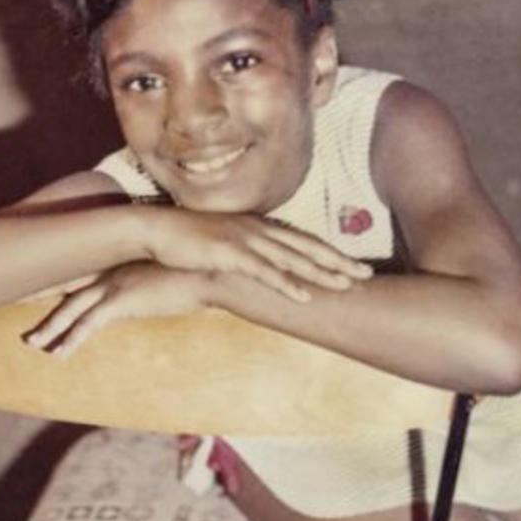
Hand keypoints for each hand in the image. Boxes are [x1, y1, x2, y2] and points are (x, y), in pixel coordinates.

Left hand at [23, 262, 207, 353]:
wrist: (210, 270)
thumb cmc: (195, 268)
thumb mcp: (165, 267)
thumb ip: (150, 274)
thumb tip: (150, 283)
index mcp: (119, 256)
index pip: (78, 264)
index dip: (54, 273)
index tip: (34, 278)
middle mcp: (111, 267)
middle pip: (65, 281)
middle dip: (37, 292)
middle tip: (12, 299)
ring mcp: (115, 283)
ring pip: (71, 307)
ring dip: (50, 327)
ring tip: (31, 342)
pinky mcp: (123, 301)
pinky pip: (89, 324)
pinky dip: (72, 339)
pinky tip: (58, 353)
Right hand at [142, 208, 372, 302]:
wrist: (153, 229)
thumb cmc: (185, 238)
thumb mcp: (221, 240)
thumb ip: (242, 249)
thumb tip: (256, 263)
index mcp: (258, 225)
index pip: (301, 239)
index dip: (329, 251)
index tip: (352, 263)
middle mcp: (257, 229)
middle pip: (306, 246)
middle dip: (338, 260)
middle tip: (366, 274)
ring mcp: (245, 239)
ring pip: (292, 258)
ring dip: (321, 272)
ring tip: (347, 285)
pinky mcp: (230, 253)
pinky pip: (264, 271)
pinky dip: (287, 283)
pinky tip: (304, 294)